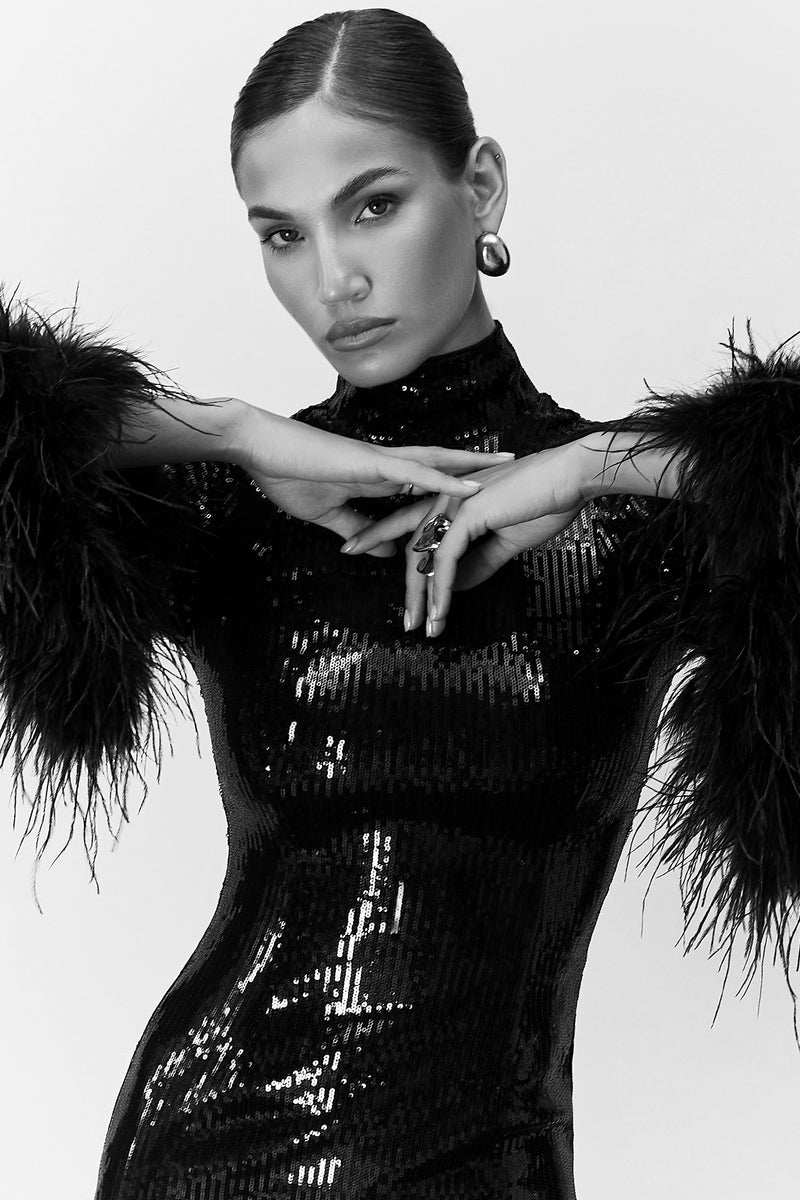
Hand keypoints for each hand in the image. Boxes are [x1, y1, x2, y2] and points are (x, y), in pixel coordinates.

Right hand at [229, 403, 514, 555]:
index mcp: (376, 475)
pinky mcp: (371, 464)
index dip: (453, 479)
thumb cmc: (285, 477)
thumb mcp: (330, 515)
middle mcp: (385, 463)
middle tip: (512, 461)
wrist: (258, 450)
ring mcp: (380, 461)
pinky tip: (471, 484)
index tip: (483, 483)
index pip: (424, 478)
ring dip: (473, 463)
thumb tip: (386, 552)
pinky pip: (417, 473)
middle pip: (441, 461)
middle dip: (476, 462)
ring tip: (506, 463)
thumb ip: (360, 531)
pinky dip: (445, 480)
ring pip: (438, 461)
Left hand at [341, 442, 588, 622]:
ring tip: (424, 626)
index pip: (416, 532)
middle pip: (414, 549)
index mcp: (454, 501)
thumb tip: (457, 586)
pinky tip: (441, 611)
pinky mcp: (468, 512)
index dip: (399, 554)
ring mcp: (455, 503)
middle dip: (410, 589)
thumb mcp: (505, 542)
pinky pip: (446, 557)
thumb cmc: (544, 502)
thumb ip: (480, 562)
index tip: (397, 586)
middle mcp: (447, 499)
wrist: (570, 479)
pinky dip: (442, 587)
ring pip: (424, 556)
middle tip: (409, 621)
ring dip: (423, 596)